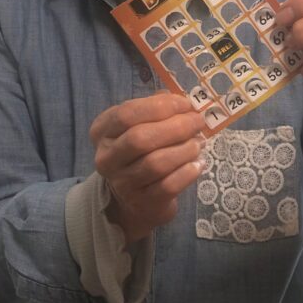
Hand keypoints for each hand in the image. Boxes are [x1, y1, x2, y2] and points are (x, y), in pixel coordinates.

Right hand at [90, 92, 205, 243]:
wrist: (135, 198)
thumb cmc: (140, 151)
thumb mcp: (140, 125)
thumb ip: (155, 108)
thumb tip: (179, 99)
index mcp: (102, 132)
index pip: (126, 114)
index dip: (160, 107)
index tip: (186, 104)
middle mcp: (106, 158)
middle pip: (140, 139)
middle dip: (176, 127)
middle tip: (198, 122)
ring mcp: (122, 183)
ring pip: (155, 163)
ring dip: (184, 150)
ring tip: (199, 143)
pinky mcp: (141, 202)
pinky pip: (168, 186)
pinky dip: (187, 173)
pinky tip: (198, 164)